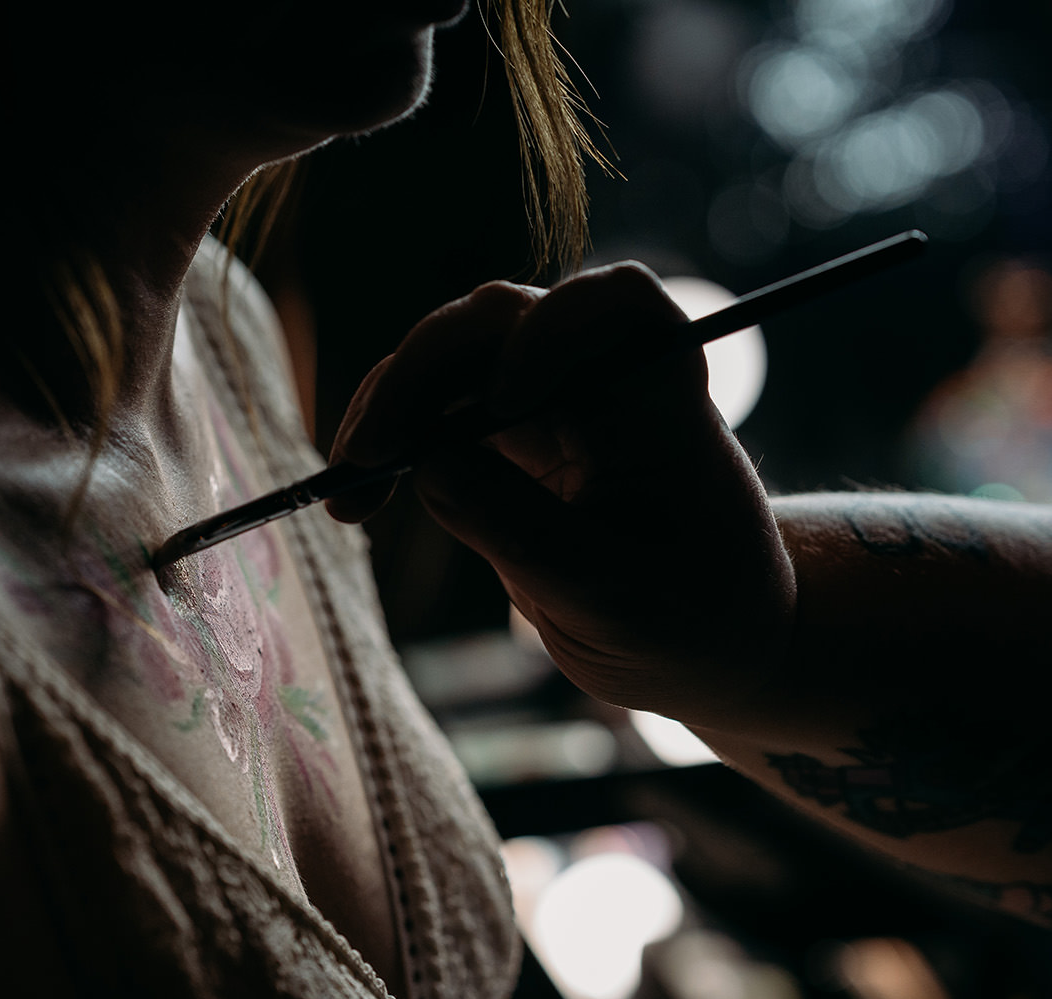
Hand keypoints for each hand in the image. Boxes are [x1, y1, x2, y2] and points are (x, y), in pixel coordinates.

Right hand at [329, 263, 795, 726]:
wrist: (704, 642)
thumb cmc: (690, 620)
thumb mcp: (617, 602)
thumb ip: (528, 535)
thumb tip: (429, 468)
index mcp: (662, 398)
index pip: (614, 304)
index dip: (552, 328)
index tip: (509, 402)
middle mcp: (603, 378)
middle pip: (501, 318)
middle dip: (424, 371)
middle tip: (371, 455)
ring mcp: (550, 399)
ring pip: (451, 356)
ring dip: (390, 407)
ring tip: (348, 494)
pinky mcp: (508, 434)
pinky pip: (434, 409)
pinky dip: (391, 442)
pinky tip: (356, 502)